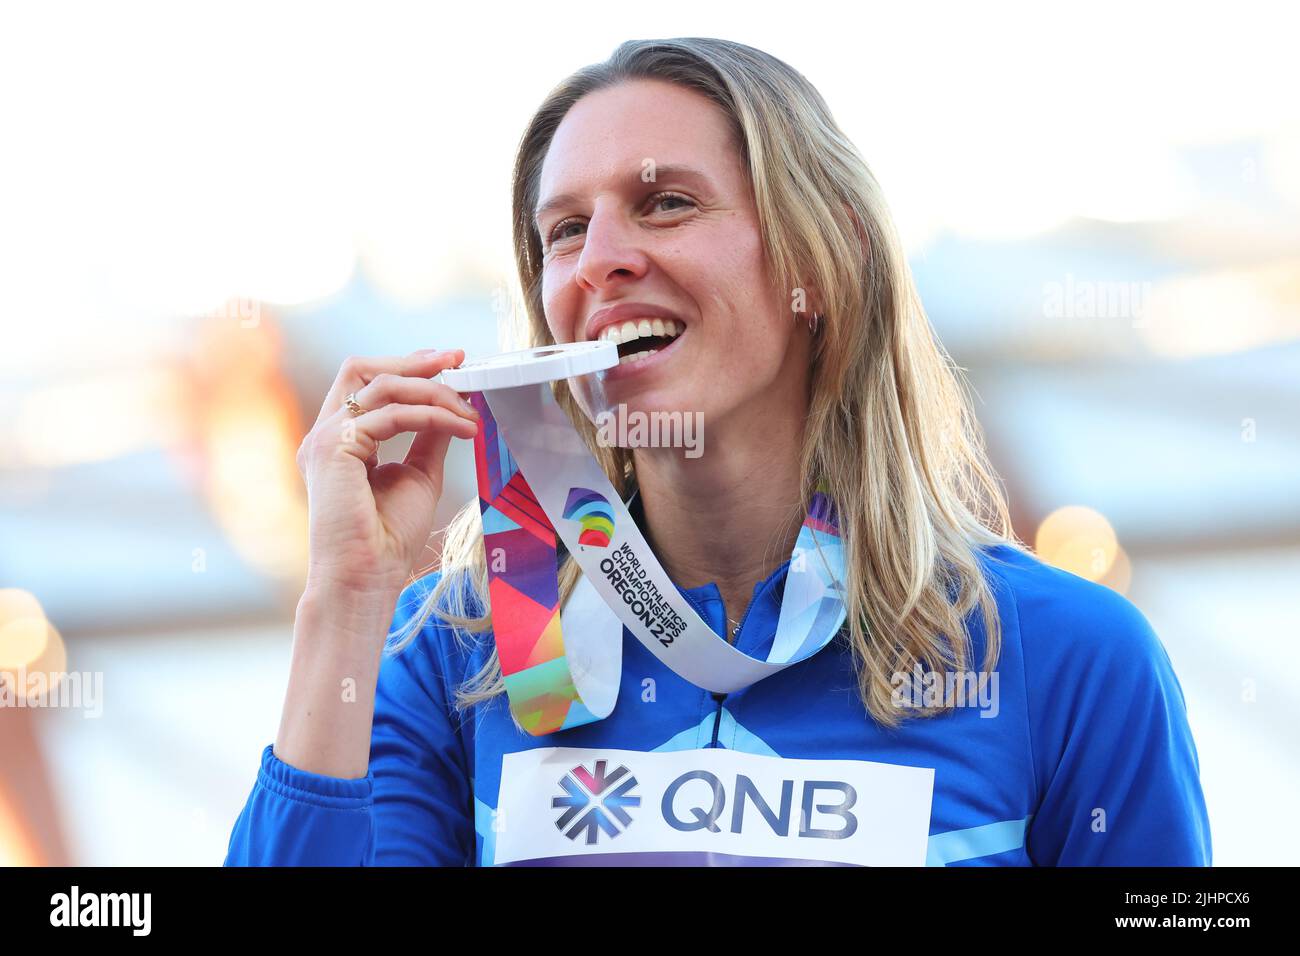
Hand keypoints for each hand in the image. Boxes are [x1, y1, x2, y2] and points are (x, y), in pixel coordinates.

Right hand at [296, 348, 478, 599]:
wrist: (367, 577)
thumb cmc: (389, 538)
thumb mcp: (419, 475)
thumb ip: (428, 438)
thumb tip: (450, 407)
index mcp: (341, 440)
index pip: (367, 383)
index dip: (409, 367)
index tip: (451, 365)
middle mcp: (326, 434)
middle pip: (363, 369)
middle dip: (414, 361)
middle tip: (458, 361)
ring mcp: (325, 438)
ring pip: (382, 386)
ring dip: (433, 392)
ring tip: (469, 410)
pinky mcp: (334, 448)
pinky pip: (390, 414)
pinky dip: (432, 416)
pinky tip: (461, 427)